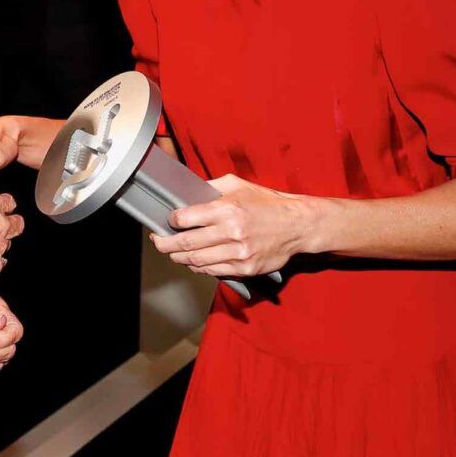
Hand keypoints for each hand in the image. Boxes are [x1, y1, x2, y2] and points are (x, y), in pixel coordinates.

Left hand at [149, 172, 312, 278]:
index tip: (167, 221)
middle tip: (158, 242)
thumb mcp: (238, 185)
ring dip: (180, 258)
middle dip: (165, 244)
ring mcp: (238, 253)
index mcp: (227, 209)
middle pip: (185, 243)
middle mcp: (231, 232)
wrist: (297, 225)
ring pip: (196, 261)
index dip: (170, 221)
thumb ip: (211, 187)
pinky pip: (213, 271)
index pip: (185, 218)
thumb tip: (187, 192)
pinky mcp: (245, 268)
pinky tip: (195, 262)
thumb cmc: (267, 203)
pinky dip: (200, 267)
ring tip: (173, 253)